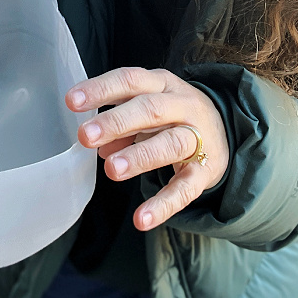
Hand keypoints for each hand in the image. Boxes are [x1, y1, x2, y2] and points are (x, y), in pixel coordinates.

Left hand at [65, 67, 228, 230]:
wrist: (225, 130)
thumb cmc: (172, 115)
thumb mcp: (148, 108)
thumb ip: (121, 121)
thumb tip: (95, 144)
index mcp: (162, 84)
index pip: (131, 80)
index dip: (101, 89)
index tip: (72, 101)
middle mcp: (182, 105)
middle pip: (150, 109)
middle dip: (116, 122)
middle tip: (86, 136)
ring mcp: (198, 137)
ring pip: (170, 144)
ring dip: (140, 156)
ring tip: (112, 169)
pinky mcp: (206, 170)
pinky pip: (185, 187)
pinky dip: (163, 204)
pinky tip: (141, 218)